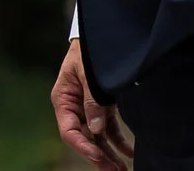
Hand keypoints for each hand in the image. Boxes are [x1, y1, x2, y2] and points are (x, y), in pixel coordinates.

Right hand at [51, 39, 134, 169]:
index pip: (69, 131)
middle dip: (99, 156)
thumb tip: (95, 128)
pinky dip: (119, 142)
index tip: (98, 155)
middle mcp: (74, 108)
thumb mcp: (86, 72)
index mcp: (63, 100)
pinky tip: (129, 153)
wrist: (99, 37)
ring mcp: (89, 110)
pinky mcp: (102, 108)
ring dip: (109, 154)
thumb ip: (91, 99)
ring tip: (122, 169)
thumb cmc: (87, 51)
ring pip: (98, 138)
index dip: (82, 146)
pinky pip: (109, 130)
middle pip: (84, 139)